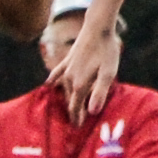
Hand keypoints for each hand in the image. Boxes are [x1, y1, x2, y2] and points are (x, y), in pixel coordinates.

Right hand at [51, 4, 124, 118]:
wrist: (97, 28)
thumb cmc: (106, 51)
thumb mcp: (108, 74)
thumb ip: (99, 93)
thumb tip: (92, 112)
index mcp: (80, 84)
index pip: (76, 106)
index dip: (77, 118)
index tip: (78, 129)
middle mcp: (69, 78)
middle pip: (70, 99)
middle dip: (72, 112)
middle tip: (75, 124)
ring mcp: (66, 69)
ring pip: (64, 88)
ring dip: (66, 99)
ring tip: (68, 109)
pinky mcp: (66, 60)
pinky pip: (57, 73)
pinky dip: (53, 80)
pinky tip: (49, 85)